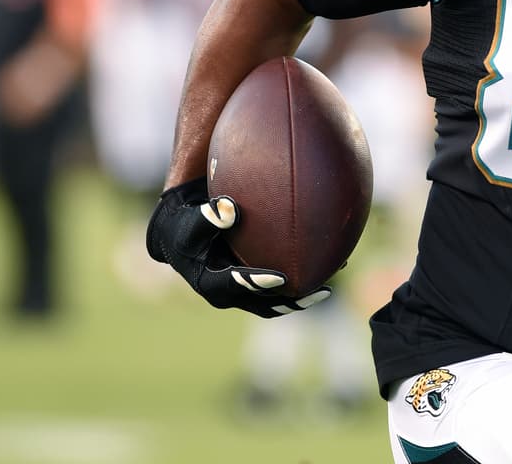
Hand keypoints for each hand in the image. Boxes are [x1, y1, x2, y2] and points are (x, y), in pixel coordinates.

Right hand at [146, 177, 329, 317]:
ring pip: (277, 300)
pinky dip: (302, 278)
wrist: (182, 234)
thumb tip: (231, 209)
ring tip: (330, 286)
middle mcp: (229, 293)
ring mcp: (244, 291)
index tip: (280, 277)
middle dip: (292, 300)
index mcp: (210, 282)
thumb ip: (209, 216)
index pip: (235, 286)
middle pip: (264, 303)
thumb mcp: (190, 221)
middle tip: (320, 291)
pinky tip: (329, 262)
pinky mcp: (256, 282)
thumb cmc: (186, 224)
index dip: (257, 283)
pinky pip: (282, 286)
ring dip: (303, 296)